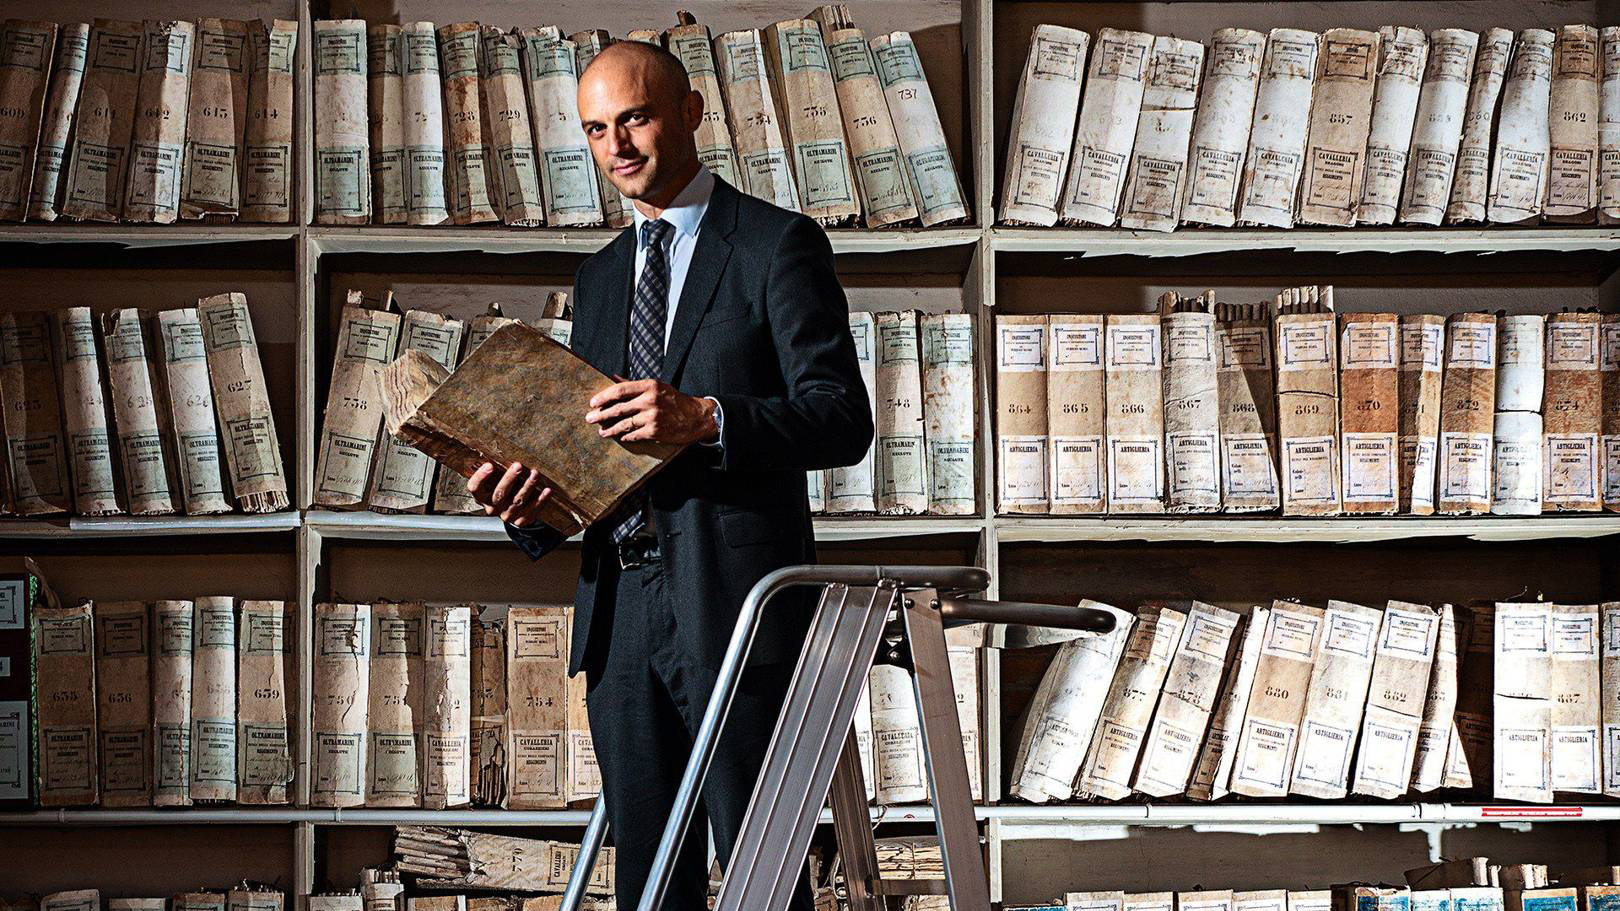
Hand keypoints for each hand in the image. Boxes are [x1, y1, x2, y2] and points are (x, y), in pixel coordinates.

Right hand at [468, 462, 552, 527]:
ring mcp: (507, 516)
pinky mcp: (521, 520)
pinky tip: (547, 490)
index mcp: (482, 496)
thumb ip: (495, 470)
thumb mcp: (494, 481)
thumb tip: (501, 447)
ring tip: (535, 474)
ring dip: (528, 486)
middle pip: (499, 494)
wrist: (513, 511)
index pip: (475, 488)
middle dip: (509, 479)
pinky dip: (541, 500)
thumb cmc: (503, 489)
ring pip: (518, 501)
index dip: (481, 477)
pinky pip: (532, 510)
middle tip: (518, 465)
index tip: (489, 465)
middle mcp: (492, 508)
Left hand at [585, 378, 718, 444]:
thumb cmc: (675, 401)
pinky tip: (620, 437)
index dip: (604, 397)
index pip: (620, 390)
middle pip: (618, 408)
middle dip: (601, 415)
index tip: (593, 403)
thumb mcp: (657, 387)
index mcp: (649, 386)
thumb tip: (613, 378)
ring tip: (602, 432)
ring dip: (610, 429)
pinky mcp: (655, 431)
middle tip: (589, 418)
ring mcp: (652, 417)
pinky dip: (626, 437)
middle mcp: (650, 400)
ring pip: (624, 424)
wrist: (696, 417)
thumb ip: (635, 384)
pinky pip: (634, 435)